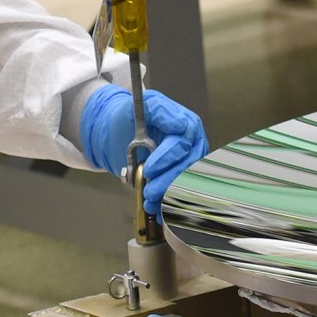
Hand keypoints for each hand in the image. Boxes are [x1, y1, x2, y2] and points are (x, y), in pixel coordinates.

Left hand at [81, 85, 208, 213]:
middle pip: (188, 166)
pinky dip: (171, 205)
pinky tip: (158, 212)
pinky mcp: (182, 178)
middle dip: (169, 181)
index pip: (183, 143)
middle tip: (149, 191)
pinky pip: (182, 194)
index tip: (148, 168)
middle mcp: (194, 144)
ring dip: (170, 196)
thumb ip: (158, 109)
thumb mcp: (142, 105)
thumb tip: (179, 124)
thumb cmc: (133, 117)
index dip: (168, 157)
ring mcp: (190, 162)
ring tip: (150, 203)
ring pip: (188, 182)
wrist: (123, 132)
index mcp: (187, 124)